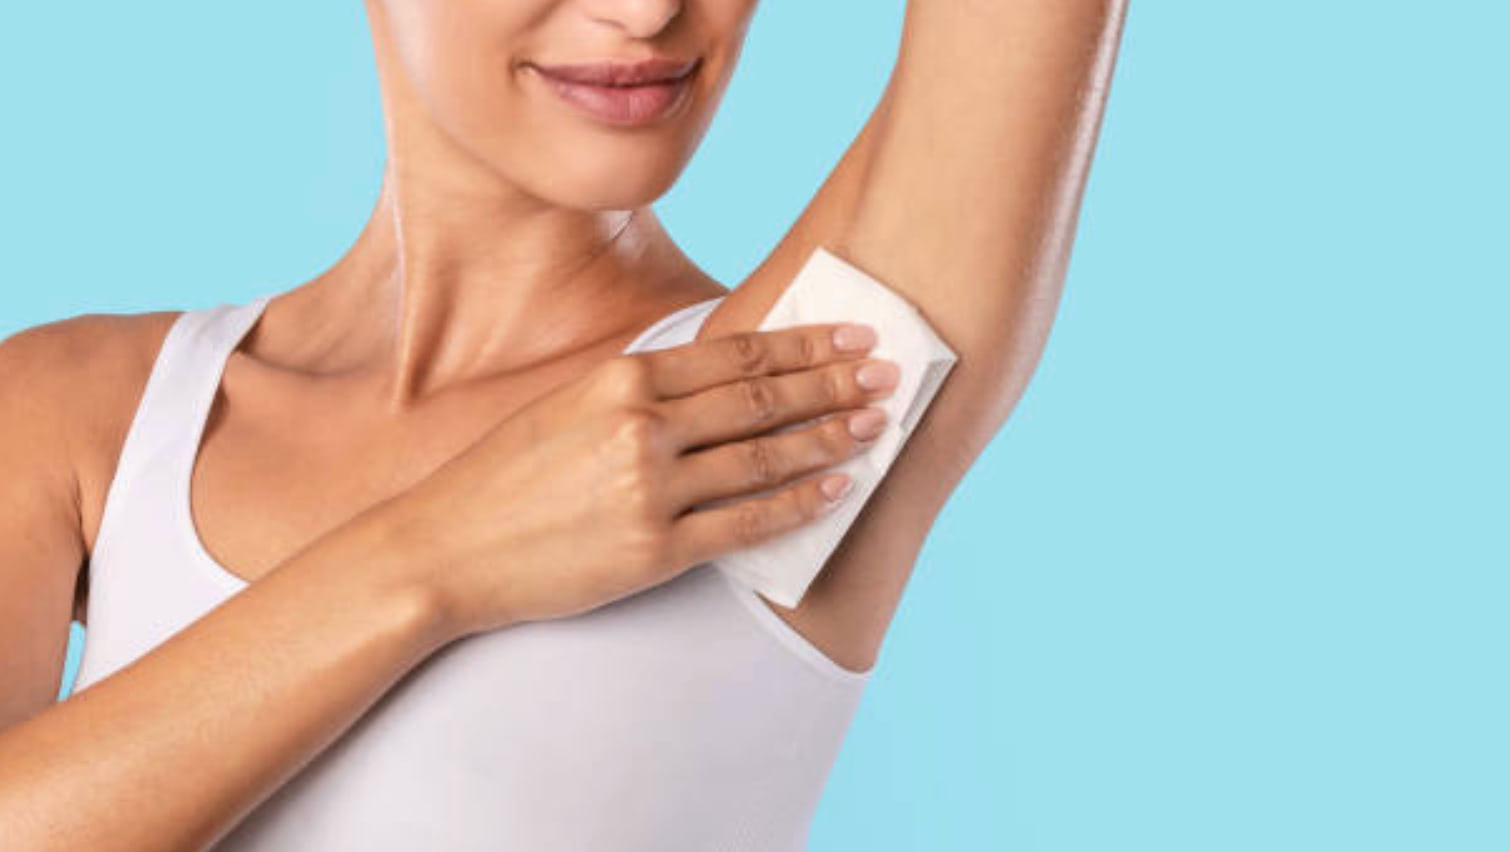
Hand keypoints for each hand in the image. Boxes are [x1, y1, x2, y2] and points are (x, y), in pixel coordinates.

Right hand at [381, 321, 898, 638]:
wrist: (446, 548)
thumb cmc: (507, 476)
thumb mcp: (568, 406)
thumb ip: (639, 390)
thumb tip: (715, 375)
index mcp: (622, 379)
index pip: (736, 354)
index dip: (804, 343)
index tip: (853, 335)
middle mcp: (642, 426)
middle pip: (762, 398)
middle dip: (835, 382)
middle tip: (890, 373)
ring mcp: (650, 490)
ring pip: (765, 456)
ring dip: (830, 439)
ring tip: (877, 427)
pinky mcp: (654, 551)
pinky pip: (746, 524)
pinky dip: (798, 505)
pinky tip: (836, 491)